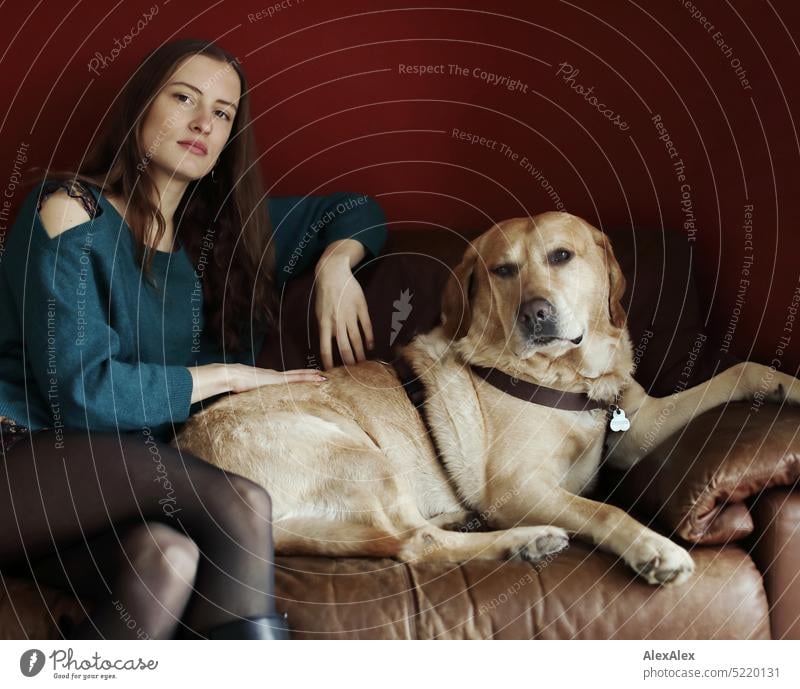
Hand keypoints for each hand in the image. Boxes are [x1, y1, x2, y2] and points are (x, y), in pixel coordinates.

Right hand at [225, 364, 326, 393]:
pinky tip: (314, 377)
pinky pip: (295, 378)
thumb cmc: (236, 385)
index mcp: (270, 379)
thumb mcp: (248, 393)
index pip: (288, 379)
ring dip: (310, 376)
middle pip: (296, 376)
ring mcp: (277, 376)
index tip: (309, 379)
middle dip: (309, 376)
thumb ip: (252, 397)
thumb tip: (250, 406)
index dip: (299, 378)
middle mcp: (275, 376)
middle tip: (322, 377)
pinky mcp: (277, 379)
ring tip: (322, 377)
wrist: (231, 375)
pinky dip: (306, 377)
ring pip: (298, 376)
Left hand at [315, 249, 373, 369]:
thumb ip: (326, 328)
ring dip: (360, 352)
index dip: (328, 361)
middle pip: (343, 346)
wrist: (333, 273)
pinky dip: (368, 337)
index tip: (331, 372)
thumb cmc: (325, 294)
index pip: (325, 347)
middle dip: (349, 361)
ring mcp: (350, 314)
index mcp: (324, 323)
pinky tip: (370, 346)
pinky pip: (366, 326)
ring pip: (356, 338)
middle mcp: (337, 321)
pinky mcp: (360, 307)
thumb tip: (330, 344)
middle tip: (353, 372)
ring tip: (363, 363)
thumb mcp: (320, 312)